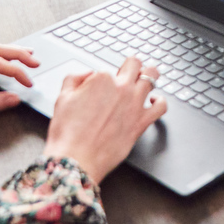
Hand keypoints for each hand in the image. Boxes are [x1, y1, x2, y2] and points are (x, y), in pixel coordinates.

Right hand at [42, 55, 166, 180]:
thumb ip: (74, 78)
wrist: (75, 159)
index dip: (102, 79)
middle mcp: (122, 88)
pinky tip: (153, 101)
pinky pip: (161, 106)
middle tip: (126, 73)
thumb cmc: (67, 133)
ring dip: (148, 75)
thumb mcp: (62, 98)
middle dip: (130, 66)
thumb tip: (87, 74)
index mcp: (102, 79)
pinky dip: (160, 101)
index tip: (97, 89)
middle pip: (135, 64)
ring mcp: (134, 104)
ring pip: (152, 76)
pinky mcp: (142, 122)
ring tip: (144, 80)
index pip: (107, 69)